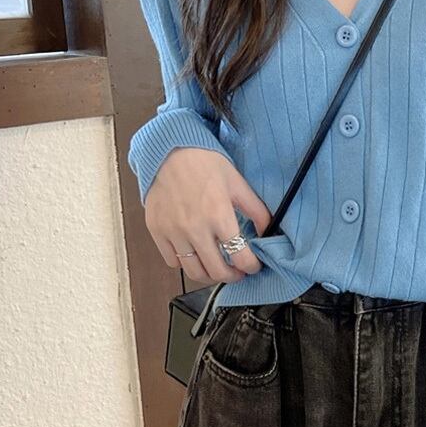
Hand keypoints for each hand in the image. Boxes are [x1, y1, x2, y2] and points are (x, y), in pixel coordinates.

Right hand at [143, 148, 270, 283]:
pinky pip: (172, 261)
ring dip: (209, 275)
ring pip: (193, 272)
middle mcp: (195, 228)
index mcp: (219, 215)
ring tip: (217, 268)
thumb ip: (256, 210)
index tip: (253, 266)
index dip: (251, 267)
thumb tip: (268, 231)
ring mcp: (173, 232)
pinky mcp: (157, 231)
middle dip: (232, 276)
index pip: (240, 257)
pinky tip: (194, 254)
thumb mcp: (237, 183)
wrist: (169, 150)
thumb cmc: (205, 163)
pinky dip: (185, 263)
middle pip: (217, 271)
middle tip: (237, 272)